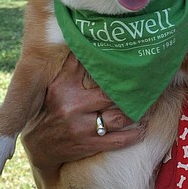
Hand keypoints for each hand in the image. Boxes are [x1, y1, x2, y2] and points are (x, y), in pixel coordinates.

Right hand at [22, 53, 142, 173]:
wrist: (40, 146)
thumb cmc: (52, 110)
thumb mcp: (56, 87)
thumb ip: (72, 67)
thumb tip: (87, 42)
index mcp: (64, 89)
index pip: (93, 74)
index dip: (114, 71)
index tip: (130, 65)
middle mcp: (73, 108)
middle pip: (110, 96)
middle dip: (129, 92)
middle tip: (145, 85)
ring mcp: (82, 129)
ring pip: (118, 119)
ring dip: (135, 113)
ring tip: (148, 105)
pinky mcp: (89, 145)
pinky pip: (118, 141)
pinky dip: (134, 135)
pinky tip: (143, 129)